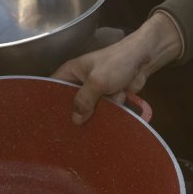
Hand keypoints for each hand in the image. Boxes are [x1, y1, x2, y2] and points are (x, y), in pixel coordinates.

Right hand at [52, 12, 182, 124]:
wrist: (143, 58)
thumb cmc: (116, 63)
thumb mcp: (97, 80)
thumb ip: (84, 100)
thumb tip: (75, 120)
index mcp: (70, 71)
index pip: (52, 88)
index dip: (49, 103)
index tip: (49, 122)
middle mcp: (79, 81)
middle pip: (69, 102)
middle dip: (73, 115)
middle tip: (69, 134)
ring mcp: (94, 90)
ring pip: (86, 109)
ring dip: (93, 116)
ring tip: (91, 130)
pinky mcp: (107, 97)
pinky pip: (101, 110)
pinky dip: (107, 113)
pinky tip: (108, 120)